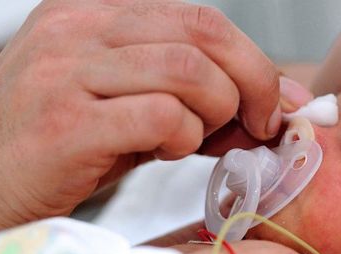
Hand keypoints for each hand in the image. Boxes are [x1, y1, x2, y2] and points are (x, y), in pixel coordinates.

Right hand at [0, 0, 281, 230]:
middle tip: (257, 124)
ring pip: (188, 70)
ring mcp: (67, 70)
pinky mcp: (66, 121)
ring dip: (213, 114)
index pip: (201, 19)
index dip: (251, 62)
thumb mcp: (133, 109)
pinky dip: (183, 138)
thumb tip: (275, 103)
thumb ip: (196, 98)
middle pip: (203, 33)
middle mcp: (77, 28)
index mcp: (95, 14)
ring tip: (189, 141)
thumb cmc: (65, 150)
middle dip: (251, 84)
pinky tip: (164, 152)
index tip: (274, 104)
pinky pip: (161, 115)